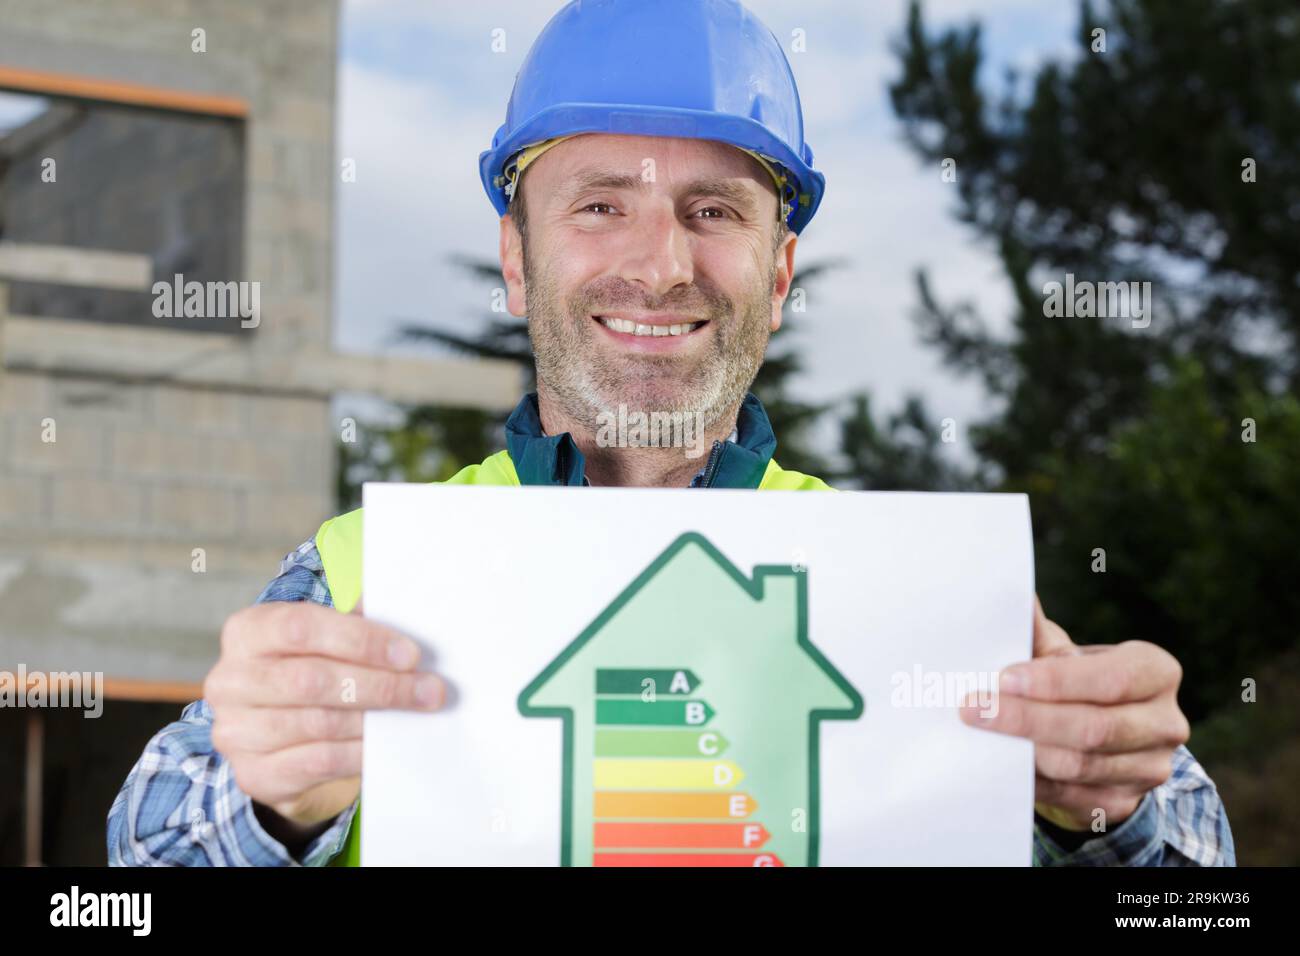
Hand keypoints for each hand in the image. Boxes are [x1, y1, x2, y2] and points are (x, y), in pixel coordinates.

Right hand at [205, 601, 444, 830]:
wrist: (277, 735)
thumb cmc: (310, 669)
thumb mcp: (324, 638)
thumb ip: (354, 621)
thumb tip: (402, 611)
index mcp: (247, 632)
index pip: (300, 627)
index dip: (359, 640)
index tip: (408, 654)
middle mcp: (230, 681)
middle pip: (311, 680)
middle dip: (380, 685)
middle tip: (429, 689)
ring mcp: (236, 732)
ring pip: (318, 724)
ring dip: (376, 719)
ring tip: (415, 712)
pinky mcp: (254, 774)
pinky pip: (317, 762)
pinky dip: (358, 751)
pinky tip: (385, 742)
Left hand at [960, 595, 1189, 830]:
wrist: (1102, 733)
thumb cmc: (1076, 678)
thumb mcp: (1063, 651)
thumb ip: (1036, 630)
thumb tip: (1002, 593)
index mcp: (1156, 672)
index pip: (1111, 679)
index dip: (1056, 681)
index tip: (1003, 678)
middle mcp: (1165, 722)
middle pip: (1094, 728)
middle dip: (1027, 719)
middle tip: (973, 709)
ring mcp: (1149, 768)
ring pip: (1079, 766)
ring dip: (1024, 751)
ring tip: (980, 734)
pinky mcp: (1124, 803)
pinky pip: (1070, 796)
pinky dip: (1031, 780)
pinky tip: (998, 763)